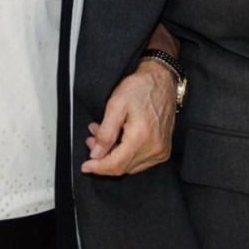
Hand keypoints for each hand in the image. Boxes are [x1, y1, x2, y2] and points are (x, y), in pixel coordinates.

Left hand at [81, 59, 176, 175]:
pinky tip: (117, 139)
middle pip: (122, 167)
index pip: (116, 165)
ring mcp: (161, 151)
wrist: (161, 80)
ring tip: (102, 136)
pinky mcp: (163, 150)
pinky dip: (126, 154)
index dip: (98, 168)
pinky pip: (140, 161)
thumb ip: (105, 133)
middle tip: (91, 140)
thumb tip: (96, 154)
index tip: (85, 166)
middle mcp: (154, 148)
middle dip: (103, 158)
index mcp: (142, 137)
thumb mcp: (115, 105)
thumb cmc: (140, 88)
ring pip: (130, 166)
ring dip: (113, 156)